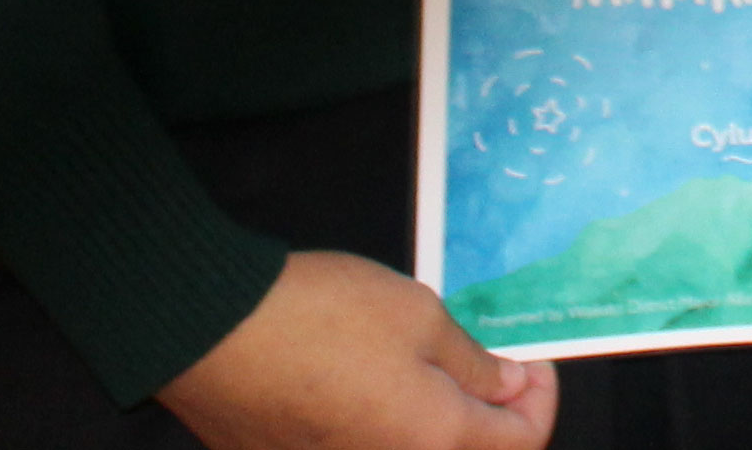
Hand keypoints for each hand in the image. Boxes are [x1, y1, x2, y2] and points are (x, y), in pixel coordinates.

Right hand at [154, 249, 556, 449]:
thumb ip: (475, 360)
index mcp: (436, 438)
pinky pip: (360, 448)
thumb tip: (508, 385)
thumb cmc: (318, 316)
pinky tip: (370, 381)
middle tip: (486, 363)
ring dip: (434, 419)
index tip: (531, 364)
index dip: (538, 400)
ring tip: (425, 364)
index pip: (521, 442)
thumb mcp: (421, 315)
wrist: (213, 331)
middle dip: (489, 414)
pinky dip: (382, 425)